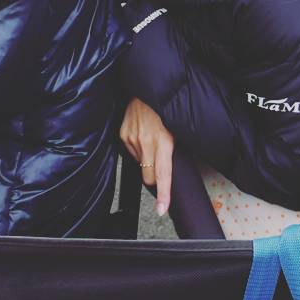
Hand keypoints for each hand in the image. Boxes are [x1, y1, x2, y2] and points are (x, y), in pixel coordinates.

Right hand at [120, 97, 173, 215]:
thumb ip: (170, 151)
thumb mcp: (176, 130)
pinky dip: (136, 149)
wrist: (146, 90)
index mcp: (164, 141)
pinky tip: (141, 135)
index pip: (163, 174)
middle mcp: (146, 142)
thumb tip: (166, 171)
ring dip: (145, 159)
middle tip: (158, 167)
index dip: (164, 194)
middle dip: (152, 179)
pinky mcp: (122, 134)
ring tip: (150, 140)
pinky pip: (130, 152)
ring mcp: (132, 138)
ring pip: (138, 164)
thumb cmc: (165, 110)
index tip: (162, 209)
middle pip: (147, 176)